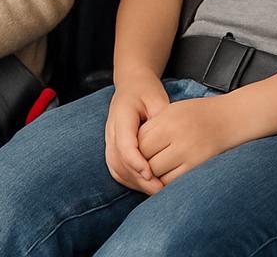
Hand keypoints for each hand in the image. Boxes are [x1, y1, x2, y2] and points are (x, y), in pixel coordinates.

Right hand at [105, 74, 170, 194]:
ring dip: (134, 182)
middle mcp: (111, 130)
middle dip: (138, 178)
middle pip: (118, 161)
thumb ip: (160, 118)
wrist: (131, 85)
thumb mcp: (156, 98)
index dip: (135, 161)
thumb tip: (167, 141)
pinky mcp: (112, 148)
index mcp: (121, 115)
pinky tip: (147, 185)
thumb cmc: (146, 91)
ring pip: (116, 168)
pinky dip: (130, 180)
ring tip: (156, 190)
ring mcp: (109, 140)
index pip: (124, 144)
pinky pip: (116, 169)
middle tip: (159, 189)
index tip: (150, 173)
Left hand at [137, 94, 244, 184]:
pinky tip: (168, 176)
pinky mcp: (198, 165)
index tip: (140, 150)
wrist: (231, 118)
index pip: (140, 140)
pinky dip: (166, 182)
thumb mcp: (174, 111)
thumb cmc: (199, 114)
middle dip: (143, 163)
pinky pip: (173, 181)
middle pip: (146, 158)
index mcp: (169, 119)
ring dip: (154, 175)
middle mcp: (178, 135)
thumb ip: (154, 127)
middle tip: (145, 163)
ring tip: (156, 170)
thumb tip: (134, 148)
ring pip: (158, 173)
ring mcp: (189, 152)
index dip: (136, 148)